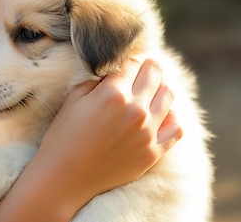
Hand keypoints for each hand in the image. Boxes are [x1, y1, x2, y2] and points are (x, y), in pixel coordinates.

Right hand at [0, 58, 181, 221]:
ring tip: (147, 92)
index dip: (126, 62)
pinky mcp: (153, 153)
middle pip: (154, 74)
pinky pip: (176, 128)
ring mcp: (147, 133)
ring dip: (159, 88)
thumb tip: (114, 72)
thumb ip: (96, 80)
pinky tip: (158, 116)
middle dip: (146, 68)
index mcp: (113, 94)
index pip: (132, 63)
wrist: (64, 178)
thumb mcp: (74, 98)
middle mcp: (135, 110)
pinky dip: (170, 117)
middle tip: (138, 72)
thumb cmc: (63, 136)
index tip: (121, 67)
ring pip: (168, 96)